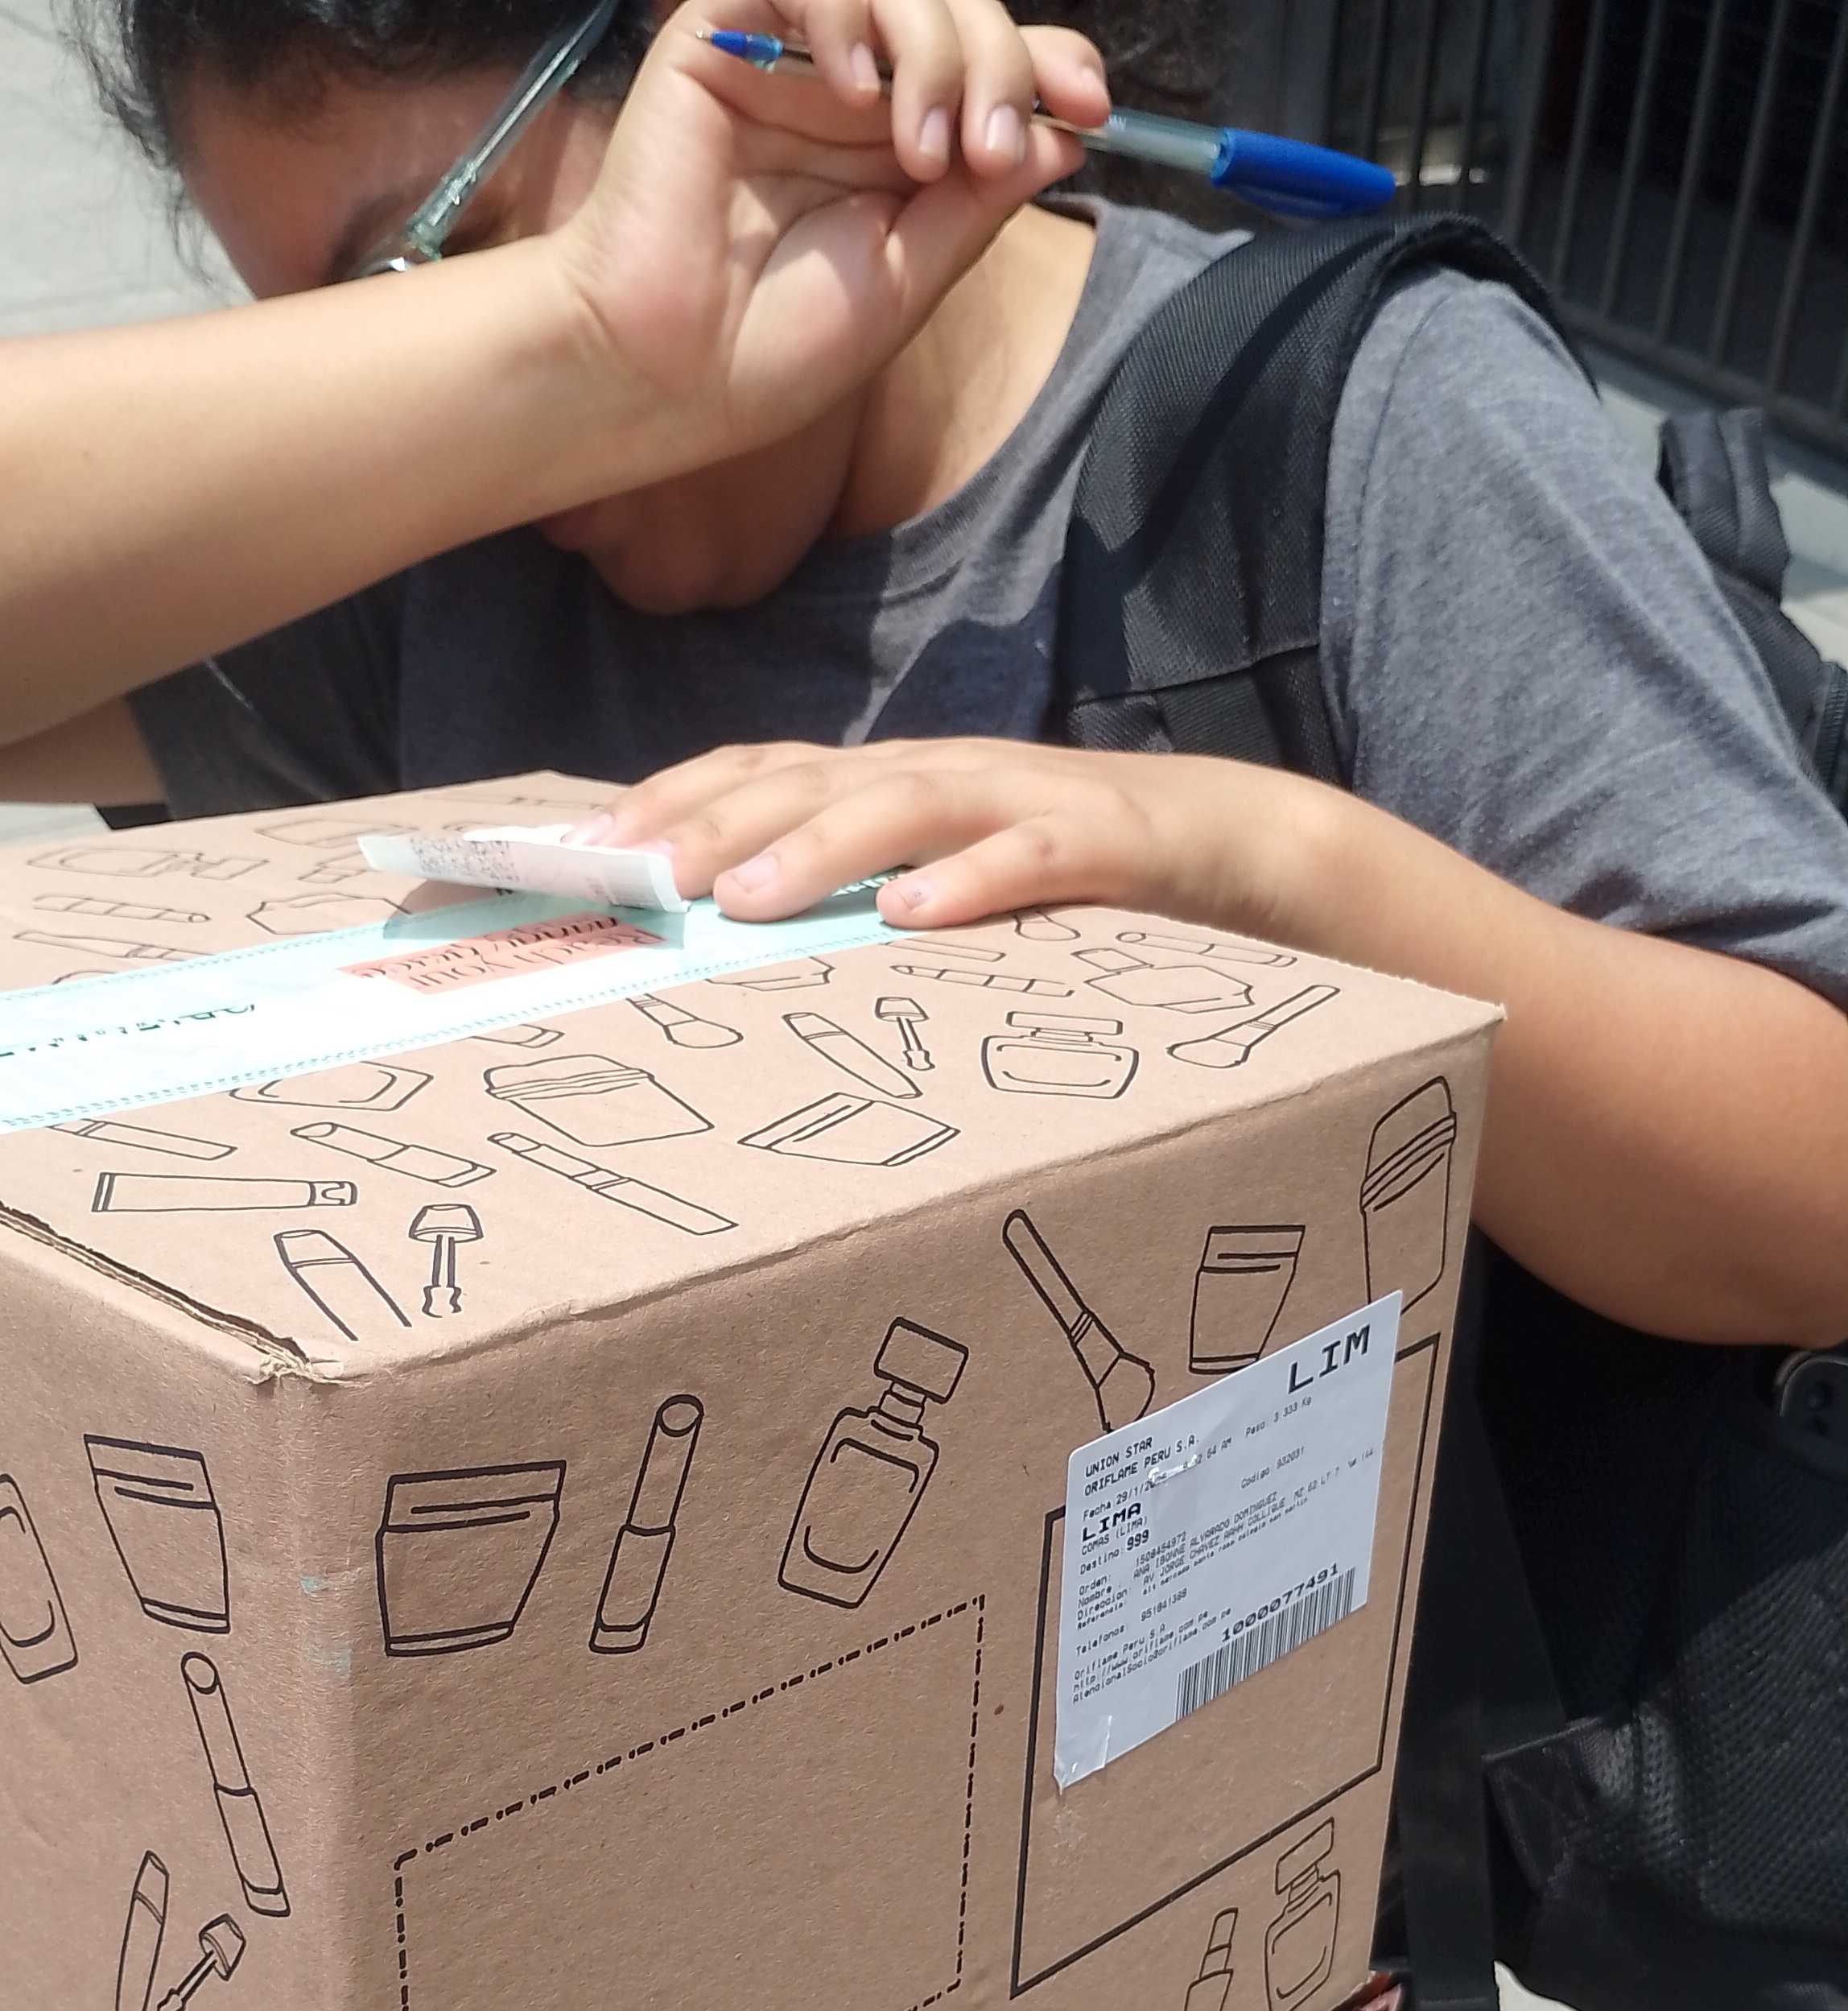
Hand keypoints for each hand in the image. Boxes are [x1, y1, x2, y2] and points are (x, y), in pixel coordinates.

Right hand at [553, 6, 1106, 472]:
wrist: (665, 371)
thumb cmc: (774, 348)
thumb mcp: (910, 278)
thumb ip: (980, 201)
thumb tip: (1065, 132)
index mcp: (900, 147)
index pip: (994, 65)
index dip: (1051, 66)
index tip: (1092, 108)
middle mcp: (855, 90)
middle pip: (962, 11)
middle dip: (1000, 66)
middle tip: (986, 150)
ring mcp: (794, 55)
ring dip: (935, 47)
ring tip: (918, 148)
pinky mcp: (725, 28)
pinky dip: (847, 11)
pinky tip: (848, 87)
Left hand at [574, 734, 1338, 940]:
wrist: (1245, 842)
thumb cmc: (1077, 880)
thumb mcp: (953, 873)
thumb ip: (864, 888)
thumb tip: (739, 934)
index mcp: (902, 782)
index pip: (768, 769)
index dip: (679, 800)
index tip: (594, 851)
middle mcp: (949, 774)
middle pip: (813, 778)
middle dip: (715, 822)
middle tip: (633, 875)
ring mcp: (1027, 800)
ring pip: (908, 803)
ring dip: (819, 845)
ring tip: (743, 897)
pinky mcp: (1109, 844)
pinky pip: (1037, 859)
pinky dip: (975, 880)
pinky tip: (917, 915)